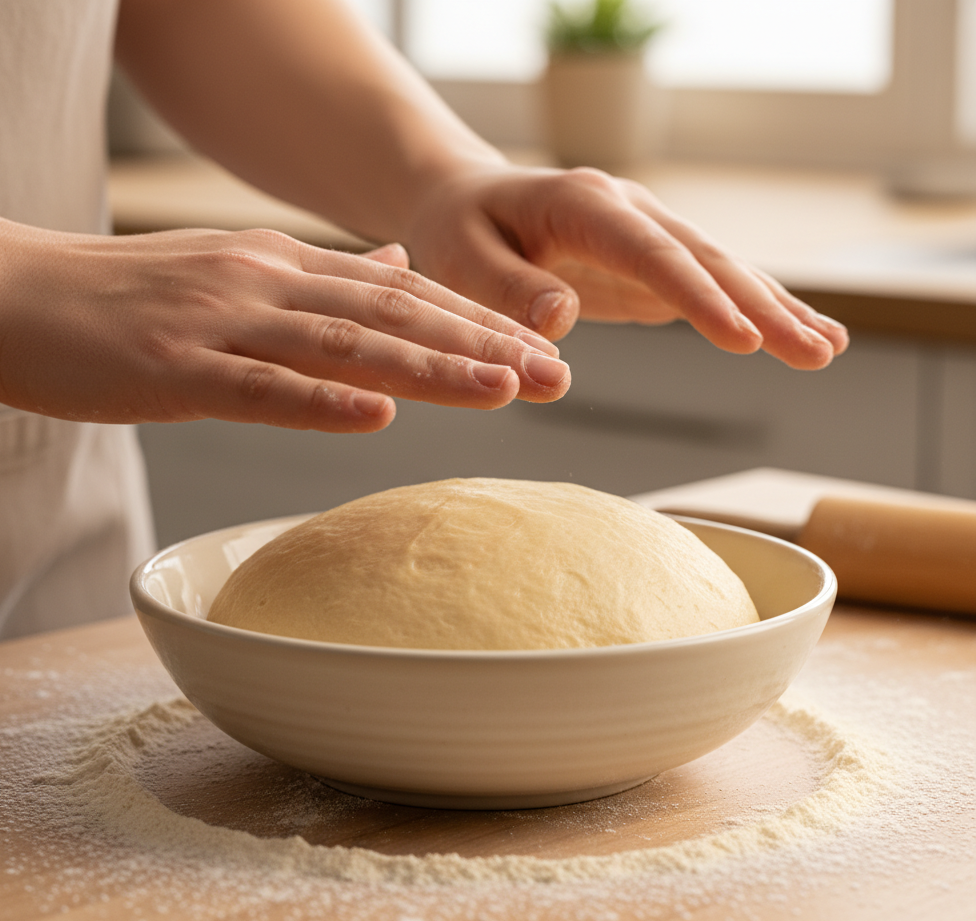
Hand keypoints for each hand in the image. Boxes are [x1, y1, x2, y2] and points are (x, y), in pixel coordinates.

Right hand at [0, 208, 570, 432]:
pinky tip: (378, 418)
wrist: (5, 289)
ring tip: (505, 390)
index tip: (543, 353)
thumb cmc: (123, 300)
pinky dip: (319, 402)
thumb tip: (395, 270)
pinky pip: (256, 387)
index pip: (402, 296)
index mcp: (284, 269)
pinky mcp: (170, 370)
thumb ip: (321, 282)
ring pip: (343, 347)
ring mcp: (220, 325)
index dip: (478, 325)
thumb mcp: (237, 275)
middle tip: (557, 377)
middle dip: (481, 346)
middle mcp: (265, 285)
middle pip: (394, 317)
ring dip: (428, 369)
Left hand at [405, 164, 848, 369]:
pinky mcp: (649, 262)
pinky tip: (796, 334)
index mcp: (583, 204)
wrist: (467, 205)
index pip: (651, 253)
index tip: (743, 340)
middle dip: (763, 307)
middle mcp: (627, 210)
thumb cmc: (459, 233)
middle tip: (815, 352)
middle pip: (706, 258)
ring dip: (774, 309)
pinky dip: (753, 310)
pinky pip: (707, 285)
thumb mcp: (463, 260)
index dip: (699, 296)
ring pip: (721, 269)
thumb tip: (561, 319)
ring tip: (825, 348)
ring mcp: (645, 233)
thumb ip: (508, 289)